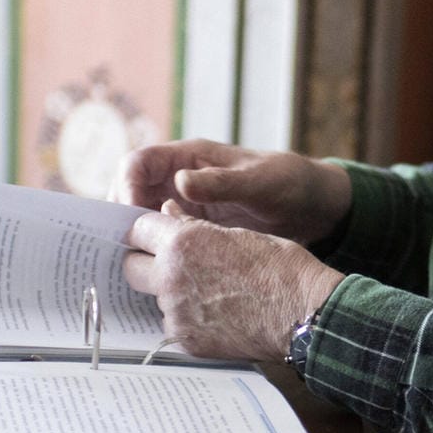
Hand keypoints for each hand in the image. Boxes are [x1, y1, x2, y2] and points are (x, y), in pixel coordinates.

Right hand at [111, 139, 351, 246]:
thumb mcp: (258, 182)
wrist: (312, 207)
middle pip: (129, 192)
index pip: (138, 163)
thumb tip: (180, 181)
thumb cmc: (287, 183)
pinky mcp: (191, 229)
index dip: (126, 186)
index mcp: (189, 157)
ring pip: (140, 219)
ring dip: (132, 238)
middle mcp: (179, 179)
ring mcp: (183, 205)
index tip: (129, 216)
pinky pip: (160, 238)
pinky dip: (153, 253)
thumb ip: (222, 183)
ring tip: (133, 265)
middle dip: (120, 216)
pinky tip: (156, 274)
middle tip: (123, 247)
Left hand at [124, 202, 344, 360]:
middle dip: (144, 261)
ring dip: (168, 290)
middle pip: (131, 267)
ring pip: (153, 296)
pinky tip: (214, 311)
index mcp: (182, 243)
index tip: (152, 234)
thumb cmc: (278, 266)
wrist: (303, 314)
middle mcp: (171, 278)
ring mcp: (176, 313)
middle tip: (168, 261)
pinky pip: (172, 323)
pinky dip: (185, 316)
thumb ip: (194, 225)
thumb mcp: (237, 233)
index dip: (145, 230)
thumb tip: (168, 213)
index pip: (137, 229)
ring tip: (205, 288)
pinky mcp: (186, 340)